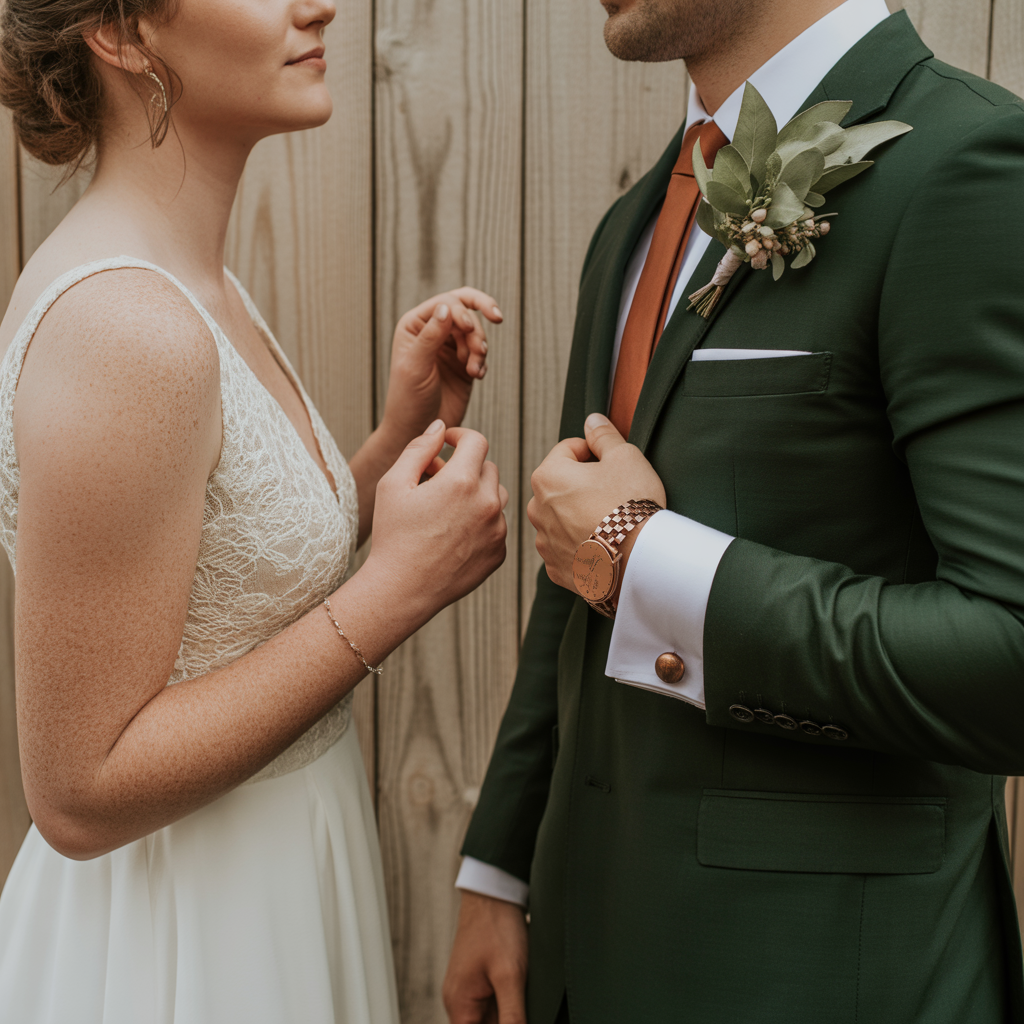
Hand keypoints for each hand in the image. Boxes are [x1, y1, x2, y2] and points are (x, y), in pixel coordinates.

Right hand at [367, 420, 508, 625]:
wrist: (401, 590)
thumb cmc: (393, 535)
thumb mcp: (394, 484)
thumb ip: (419, 448)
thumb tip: (439, 427)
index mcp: (462, 481)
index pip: (476, 441)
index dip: (459, 436)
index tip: (446, 443)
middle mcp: (487, 503)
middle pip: (488, 467)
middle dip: (465, 466)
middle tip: (437, 480)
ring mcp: (496, 530)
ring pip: (496, 495)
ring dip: (476, 493)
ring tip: (447, 507)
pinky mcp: (498, 553)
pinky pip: (497, 525)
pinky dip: (481, 522)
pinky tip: (453, 533)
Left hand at [382, 288, 503, 444]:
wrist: (418, 431)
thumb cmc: (408, 399)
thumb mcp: (416, 365)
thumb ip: (431, 335)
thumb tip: (446, 306)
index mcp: (415, 325)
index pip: (447, 303)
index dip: (462, 311)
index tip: (468, 329)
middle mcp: (433, 331)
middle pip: (466, 312)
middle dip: (476, 330)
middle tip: (481, 347)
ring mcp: (449, 348)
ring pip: (476, 333)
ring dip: (479, 349)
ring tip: (474, 370)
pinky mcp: (464, 364)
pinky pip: (481, 353)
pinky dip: (482, 363)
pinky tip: (476, 377)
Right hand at [443, 892, 527, 1023]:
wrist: (494, 892)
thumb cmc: (496, 927)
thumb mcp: (510, 976)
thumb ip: (513, 1016)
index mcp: (459, 1005)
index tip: (518, 1017)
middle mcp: (459, 1000)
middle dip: (507, 1020)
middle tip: (523, 1001)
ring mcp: (469, 988)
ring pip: (492, 1017)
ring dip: (510, 1013)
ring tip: (523, 992)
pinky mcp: (480, 978)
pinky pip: (494, 1002)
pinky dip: (509, 1001)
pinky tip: (524, 991)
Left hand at [528, 413, 665, 592]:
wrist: (639, 560)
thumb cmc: (631, 505)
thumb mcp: (624, 456)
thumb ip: (603, 435)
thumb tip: (592, 421)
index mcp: (547, 476)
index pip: (567, 450)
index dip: (592, 452)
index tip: (610, 464)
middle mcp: (536, 509)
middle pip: (560, 486)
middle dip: (581, 485)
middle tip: (612, 494)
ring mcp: (544, 542)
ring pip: (560, 518)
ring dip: (578, 515)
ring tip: (608, 522)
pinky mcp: (556, 568)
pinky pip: (565, 548)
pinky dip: (580, 544)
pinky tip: (602, 544)